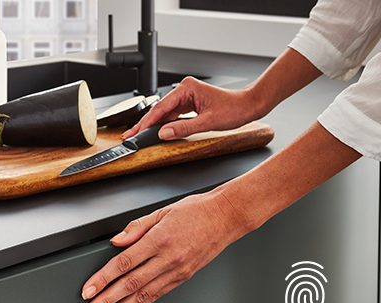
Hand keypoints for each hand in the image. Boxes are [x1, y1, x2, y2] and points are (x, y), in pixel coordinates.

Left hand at [81, 189, 251, 302]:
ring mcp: (176, 271)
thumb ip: (136, 227)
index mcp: (159, 239)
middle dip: (107, 302)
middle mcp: (168, 259)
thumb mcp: (162, 211)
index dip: (103, 279)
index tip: (88, 290)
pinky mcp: (183, 278)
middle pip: (130, 285)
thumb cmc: (196, 211)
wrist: (226, 218)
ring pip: (143, 296)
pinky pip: (157, 295)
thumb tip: (116, 241)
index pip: (124, 263)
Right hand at [122, 76, 262, 140]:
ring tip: (139, 134)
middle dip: (145, 124)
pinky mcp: (190, 103)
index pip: (161, 107)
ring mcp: (187, 96)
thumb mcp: (207, 122)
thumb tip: (164, 133)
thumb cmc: (234, 109)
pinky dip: (165, 123)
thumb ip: (183, 128)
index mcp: (187, 88)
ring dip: (153, 124)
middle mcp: (185, 89)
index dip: (147, 122)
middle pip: (160, 109)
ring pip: (165, 112)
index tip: (137, 132)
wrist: (248, 105)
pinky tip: (156, 131)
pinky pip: (173, 114)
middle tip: (131, 135)